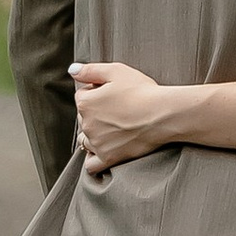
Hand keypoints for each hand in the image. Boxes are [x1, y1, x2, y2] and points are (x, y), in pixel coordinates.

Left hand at [71, 58, 172, 178]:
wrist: (163, 114)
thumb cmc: (142, 91)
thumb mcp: (116, 71)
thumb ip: (90, 70)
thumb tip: (72, 71)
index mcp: (85, 103)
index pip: (82, 96)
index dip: (97, 91)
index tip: (114, 93)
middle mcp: (87, 124)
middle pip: (83, 118)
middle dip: (96, 113)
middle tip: (118, 109)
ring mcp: (97, 143)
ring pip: (85, 140)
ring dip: (94, 135)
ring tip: (114, 128)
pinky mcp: (109, 157)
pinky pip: (92, 165)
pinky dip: (94, 159)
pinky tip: (103, 151)